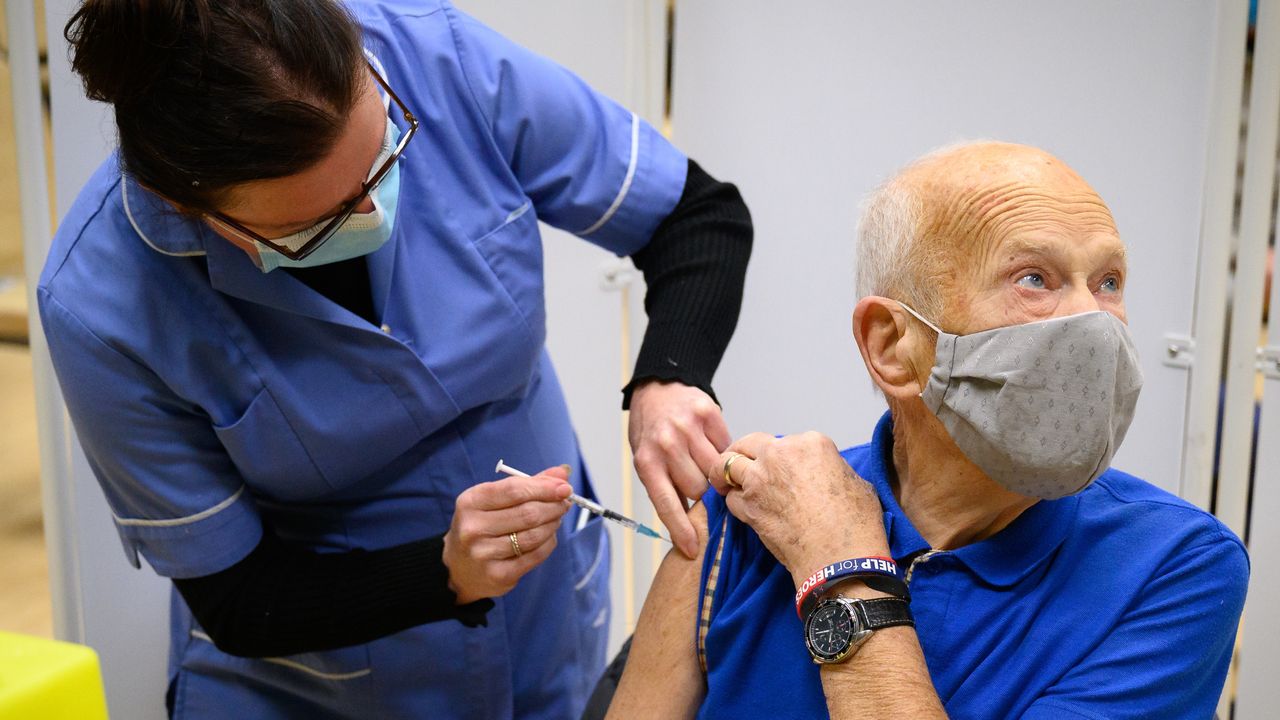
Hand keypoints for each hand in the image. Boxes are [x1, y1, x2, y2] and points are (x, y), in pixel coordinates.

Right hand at [442, 466, 571, 603]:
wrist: (459, 568)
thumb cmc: (482, 525)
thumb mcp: (495, 499)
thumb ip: (528, 484)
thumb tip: (562, 472)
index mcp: (471, 502)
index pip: (514, 490)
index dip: (544, 487)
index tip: (564, 487)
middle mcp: (473, 528)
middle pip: (527, 513)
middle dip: (553, 506)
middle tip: (564, 503)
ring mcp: (484, 554)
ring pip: (534, 535)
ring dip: (552, 524)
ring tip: (556, 518)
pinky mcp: (498, 575)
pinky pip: (536, 555)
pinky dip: (548, 543)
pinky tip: (548, 537)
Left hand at [629, 380, 731, 557]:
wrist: (658, 388)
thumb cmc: (650, 430)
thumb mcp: (646, 460)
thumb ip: (664, 487)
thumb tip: (688, 525)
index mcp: (646, 461)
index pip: (667, 504)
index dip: (681, 530)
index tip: (694, 550)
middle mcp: (666, 444)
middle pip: (698, 490)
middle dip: (701, 495)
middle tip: (703, 489)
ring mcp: (688, 427)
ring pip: (715, 470)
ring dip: (716, 474)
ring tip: (709, 468)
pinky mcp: (708, 413)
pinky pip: (726, 445)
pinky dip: (723, 451)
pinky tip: (713, 446)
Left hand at [718, 432, 888, 585]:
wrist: (840, 558)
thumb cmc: (855, 525)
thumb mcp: (856, 482)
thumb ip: (833, 469)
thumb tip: (826, 474)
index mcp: (810, 443)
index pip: (786, 441)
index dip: (783, 455)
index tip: (784, 469)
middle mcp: (780, 453)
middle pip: (749, 442)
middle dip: (744, 453)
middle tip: (743, 464)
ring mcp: (760, 479)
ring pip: (727, 464)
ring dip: (727, 474)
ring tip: (727, 483)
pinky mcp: (747, 506)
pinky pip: (730, 498)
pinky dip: (733, 502)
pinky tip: (742, 508)